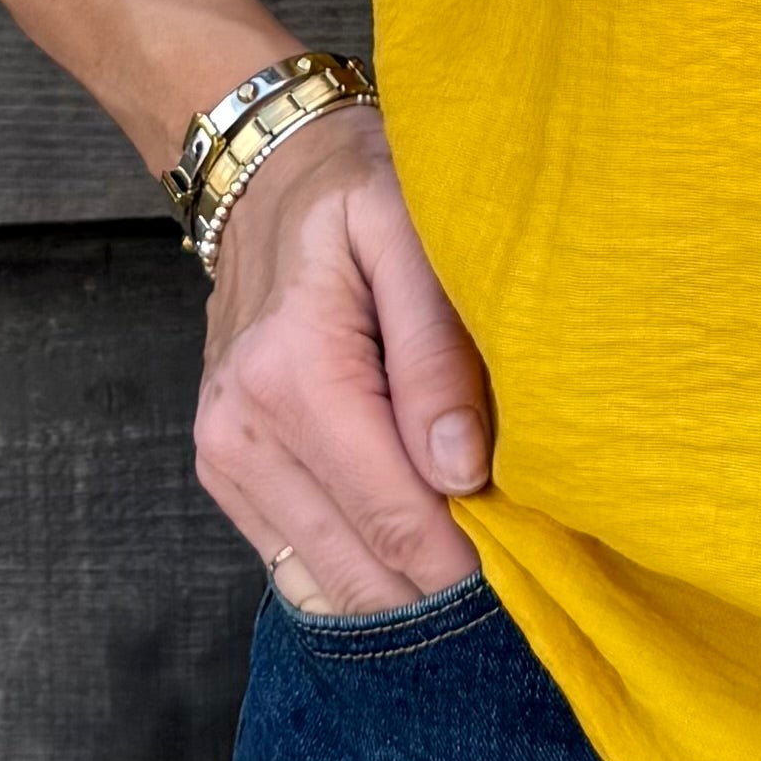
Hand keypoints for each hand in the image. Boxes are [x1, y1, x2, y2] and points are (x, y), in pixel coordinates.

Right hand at [192, 105, 490, 614]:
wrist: (270, 174)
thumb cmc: (359, 192)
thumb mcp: (413, 237)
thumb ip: (437, 352)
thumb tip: (463, 468)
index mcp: (294, 375)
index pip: (395, 516)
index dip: (472, 556)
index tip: (536, 556)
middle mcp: (243, 432)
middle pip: (361, 569)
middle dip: (442, 582)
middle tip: (521, 558)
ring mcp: (224, 458)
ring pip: (325, 583)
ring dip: (402, 586)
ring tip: (476, 548)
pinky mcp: (226, 471)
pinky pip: (296, 561)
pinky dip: (360, 566)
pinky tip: (416, 537)